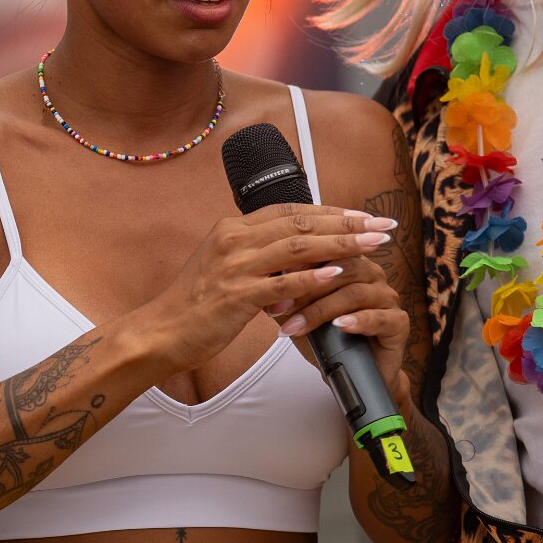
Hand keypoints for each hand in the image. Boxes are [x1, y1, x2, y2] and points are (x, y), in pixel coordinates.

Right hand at [150, 205, 396, 374]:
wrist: (161, 332)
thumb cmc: (195, 305)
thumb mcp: (224, 268)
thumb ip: (257, 256)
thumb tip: (298, 252)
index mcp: (231, 229)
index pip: (289, 211)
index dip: (329, 211)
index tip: (361, 215)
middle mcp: (233, 240)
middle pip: (300, 223)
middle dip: (346, 223)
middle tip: (381, 225)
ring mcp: (234, 267)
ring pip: (298, 248)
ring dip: (341, 245)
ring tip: (374, 245)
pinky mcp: (236, 296)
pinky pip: (283, 283)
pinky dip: (314, 278)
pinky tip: (340, 274)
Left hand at [275, 257, 410, 403]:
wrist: (352, 373)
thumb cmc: (325, 336)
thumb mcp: (299, 310)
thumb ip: (285, 289)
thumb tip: (255, 272)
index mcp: (350, 261)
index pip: (327, 249)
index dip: (298, 262)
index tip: (268, 277)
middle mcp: (372, 273)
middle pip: (342, 267)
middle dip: (306, 287)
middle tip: (277, 306)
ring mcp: (388, 297)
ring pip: (356, 293)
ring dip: (322, 310)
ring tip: (297, 326)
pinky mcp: (399, 323)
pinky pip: (379, 317)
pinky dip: (357, 321)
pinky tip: (339, 326)